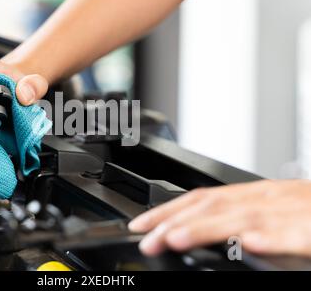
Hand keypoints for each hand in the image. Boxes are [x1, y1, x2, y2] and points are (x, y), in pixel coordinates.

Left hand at [128, 179, 310, 256]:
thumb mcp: (273, 213)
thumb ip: (241, 221)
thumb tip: (212, 234)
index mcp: (257, 195)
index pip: (203, 199)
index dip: (169, 210)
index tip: (142, 225)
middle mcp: (271, 197)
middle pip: (214, 205)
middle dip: (174, 221)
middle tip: (145, 237)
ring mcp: (295, 210)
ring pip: (244, 217)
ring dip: (206, 228)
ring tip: (174, 238)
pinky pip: (296, 232)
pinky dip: (274, 237)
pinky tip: (251, 243)